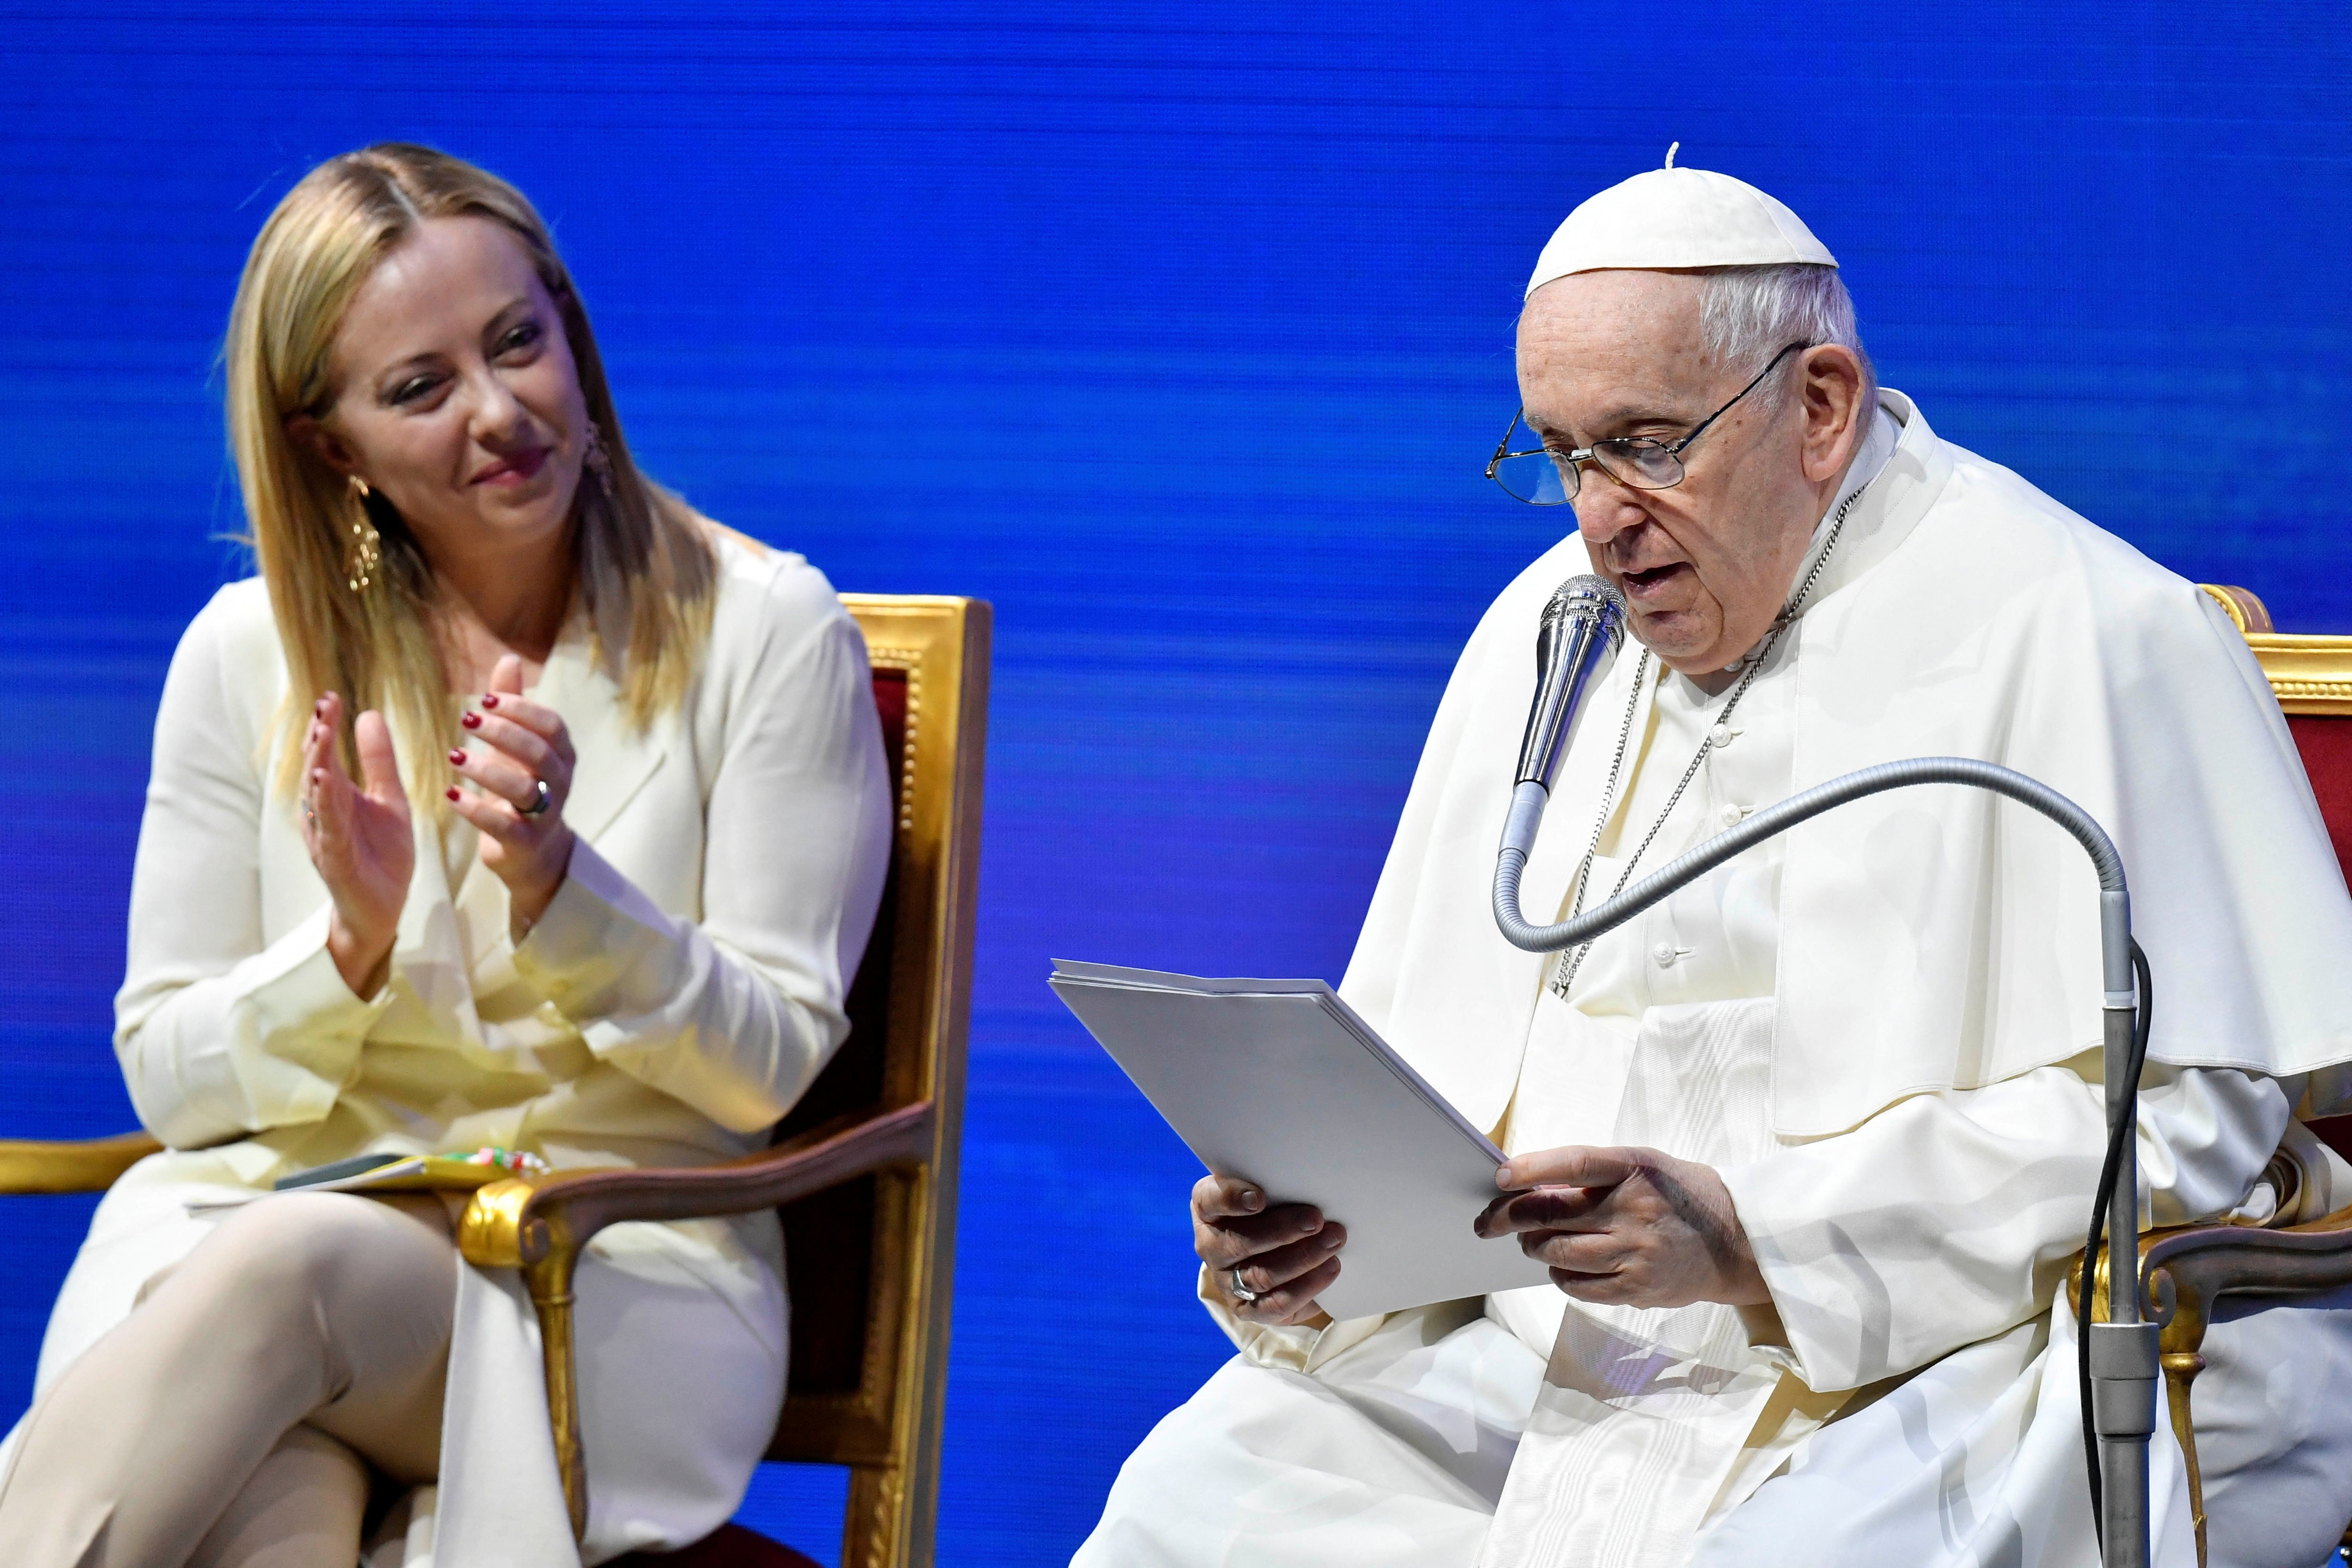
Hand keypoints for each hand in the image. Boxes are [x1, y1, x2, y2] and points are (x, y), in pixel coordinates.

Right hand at [301, 693, 413, 997]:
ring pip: (317, 796)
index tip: (329, 696)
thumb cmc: (382, 854)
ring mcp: (326, 836)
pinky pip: (328, 828)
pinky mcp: (335, 859)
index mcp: (338, 796)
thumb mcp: (391, 800)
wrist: (383, 907)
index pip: (327, 754)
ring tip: (319, 736)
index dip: (325, 726)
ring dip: (317, 765)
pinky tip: (323, 782)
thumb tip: (368, 713)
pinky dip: (325, 805)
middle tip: (322, 707)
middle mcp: (324, 812)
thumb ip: (379, 762)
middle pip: (316, 769)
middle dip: (317, 738)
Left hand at [447, 654, 576, 933]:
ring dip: (487, 769)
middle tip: (466, 719)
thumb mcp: (518, 745)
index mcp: (562, 754)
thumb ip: (513, 705)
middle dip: (503, 733)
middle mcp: (560, 783)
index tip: (486, 698)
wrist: (532, 851)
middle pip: (540, 752)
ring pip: (524, 788)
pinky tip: (451, 794)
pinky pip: (504, 825)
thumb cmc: (522, 786)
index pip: (551, 725)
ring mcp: (546, 815)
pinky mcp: (526, 843)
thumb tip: (509, 657)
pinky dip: (476, 810)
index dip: (522, 709)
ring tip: (453, 755)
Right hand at [1192, 1174, 1345, 1326]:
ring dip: (1303, 1259)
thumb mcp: (1264, 1190)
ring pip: (1261, 1276)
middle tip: (1316, 1219)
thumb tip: (1310, 1187)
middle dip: (1282, 1231)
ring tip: (1333, 1242)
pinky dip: (1306, 1287)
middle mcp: (1210, 1247)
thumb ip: (1274, 1185)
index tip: (1260, 1198)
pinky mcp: (1247, 1309)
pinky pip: (1276, 1305)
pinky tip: (1330, 1268)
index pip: (1210, 1201)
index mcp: (1208, 1210)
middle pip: (1240, 1243)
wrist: (1266, 1252)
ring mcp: (1227, 1282)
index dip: (1232, 1199)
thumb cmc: (1268, 1210)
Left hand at [1475, 1144, 1769, 1309]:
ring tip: (1532, 1241)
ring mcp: (1637, 1251)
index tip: (1500, 1177)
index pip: (1573, 1164)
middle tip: (1489, 1221)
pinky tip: (1563, 1266)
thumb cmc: (1676, 1195)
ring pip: (1558, 1253)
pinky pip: (1578, 1286)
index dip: (1531, 1168)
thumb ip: (1593, 1175)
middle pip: (1553, 1214)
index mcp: (1635, 1168)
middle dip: (1509, 1217)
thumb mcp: (1643, 1167)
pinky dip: (1560, 1275)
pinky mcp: (1637, 1287)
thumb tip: (1528, 1186)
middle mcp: (1635, 1209)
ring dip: (1534, 1246)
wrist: (1734, 1241)